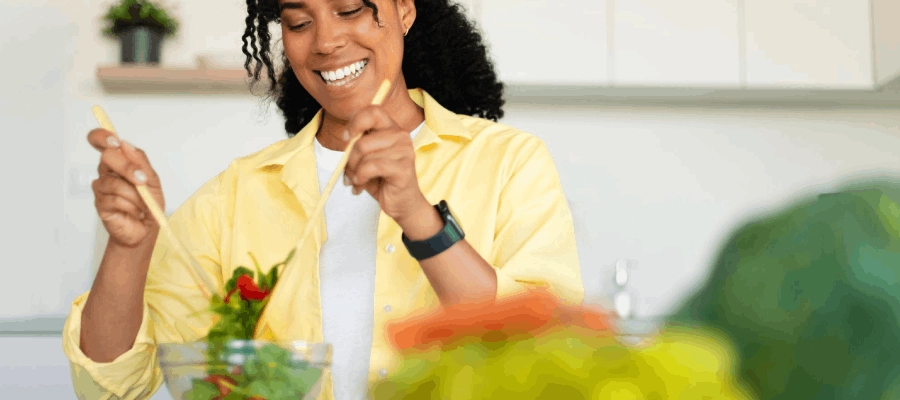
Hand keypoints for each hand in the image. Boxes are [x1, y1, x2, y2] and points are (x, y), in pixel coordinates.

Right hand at [87, 128, 164, 248]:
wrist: (146, 229)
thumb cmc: (149, 204)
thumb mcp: (152, 181)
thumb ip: (141, 162)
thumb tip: (125, 144)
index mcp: (119, 161)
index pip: (101, 141)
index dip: (102, 137)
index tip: (114, 142)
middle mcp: (107, 171)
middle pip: (107, 156)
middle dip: (127, 168)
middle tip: (141, 181)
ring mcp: (101, 187)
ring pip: (113, 182)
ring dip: (134, 195)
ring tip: (142, 204)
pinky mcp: (99, 203)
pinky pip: (113, 199)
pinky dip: (130, 206)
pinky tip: (134, 212)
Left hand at [343, 105, 431, 227]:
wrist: (401, 203)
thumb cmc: (382, 179)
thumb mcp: (367, 157)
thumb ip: (358, 143)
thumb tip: (345, 139)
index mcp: (391, 128)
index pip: (373, 111)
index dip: (355, 122)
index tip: (346, 138)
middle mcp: (401, 136)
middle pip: (362, 140)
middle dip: (350, 159)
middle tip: (349, 172)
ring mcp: (405, 151)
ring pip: (365, 154)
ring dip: (354, 172)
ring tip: (356, 181)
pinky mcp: (404, 168)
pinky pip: (372, 167)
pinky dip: (360, 177)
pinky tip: (361, 185)